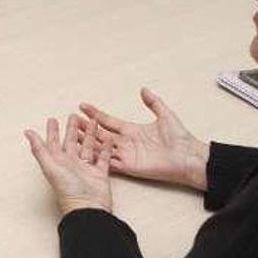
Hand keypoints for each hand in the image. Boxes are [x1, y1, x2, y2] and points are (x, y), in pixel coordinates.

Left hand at [25, 115, 113, 214]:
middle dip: (73, 129)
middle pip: (72, 143)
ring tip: (93, 122)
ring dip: (90, 135)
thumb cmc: (68, 190)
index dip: (52, 132)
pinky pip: (103, 158)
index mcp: (58, 163)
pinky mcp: (99, 174)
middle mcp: (71, 165)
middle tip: (74, 116)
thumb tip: (27, 132)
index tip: (52, 120)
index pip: (54, 143)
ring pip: (88, 147)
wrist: (88, 208)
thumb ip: (40, 149)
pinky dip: (105, 148)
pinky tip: (107, 138)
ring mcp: (86, 169)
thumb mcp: (51, 167)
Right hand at [77, 88, 209, 190]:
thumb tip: (143, 89)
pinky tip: (85, 154)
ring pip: (101, 147)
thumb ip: (153, 102)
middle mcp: (126, 142)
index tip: (82, 106)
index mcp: (132, 130)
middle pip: (100, 134)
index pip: (109, 121)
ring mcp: (126, 155)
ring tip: (71, 136)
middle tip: (70, 121)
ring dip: (87, 142)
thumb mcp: (165, 115)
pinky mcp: (129, 167)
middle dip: (85, 127)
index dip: (95, 113)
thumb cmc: (179, 138)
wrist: (188, 157)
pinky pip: (110, 162)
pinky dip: (98, 158)